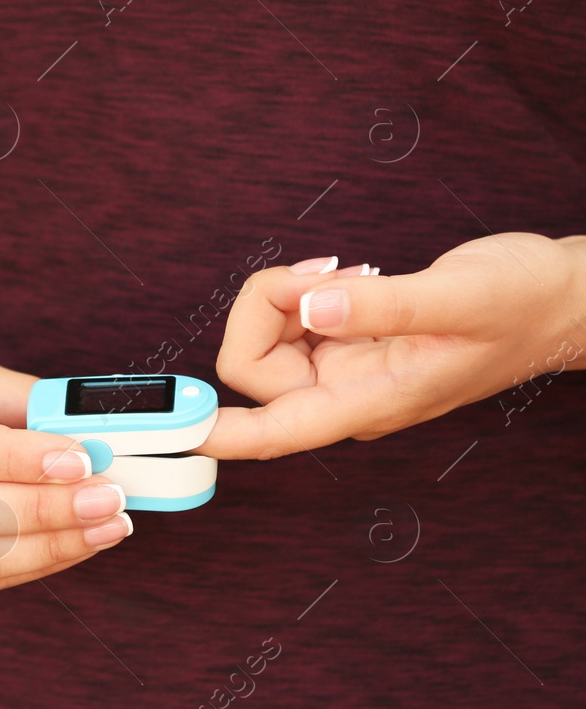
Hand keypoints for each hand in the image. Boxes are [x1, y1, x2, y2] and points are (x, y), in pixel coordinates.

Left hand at [201, 234, 585, 459]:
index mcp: (366, 404)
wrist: (559, 298)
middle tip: (326, 274)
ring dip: (286, 294)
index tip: (163, 427)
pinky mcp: (346, 340)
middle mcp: (343, 394)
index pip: (270, 433)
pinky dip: (302, 290)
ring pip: (265, 337)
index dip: (210, 433)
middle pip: (250, 367)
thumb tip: (311, 309)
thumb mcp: (457, 299)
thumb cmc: (522, 304)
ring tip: (349, 275)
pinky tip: (351, 278)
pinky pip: (290, 318)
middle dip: (267, 307)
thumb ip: (381, 308)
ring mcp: (342, 368)